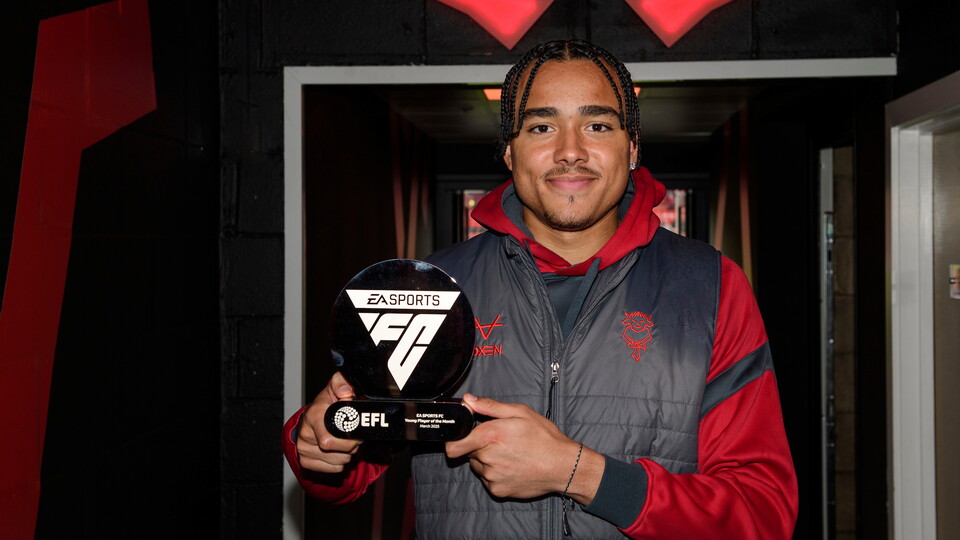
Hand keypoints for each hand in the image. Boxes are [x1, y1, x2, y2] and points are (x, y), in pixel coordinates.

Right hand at [296, 372, 361, 472]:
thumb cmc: (327, 403)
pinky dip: (340, 461)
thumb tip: (345, 391)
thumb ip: (342, 383)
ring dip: (347, 453)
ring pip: (339, 461)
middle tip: (353, 435)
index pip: (328, 440)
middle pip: (337, 452)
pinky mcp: (306, 462)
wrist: (313, 418)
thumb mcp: (336, 387)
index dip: (347, 438)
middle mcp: (305, 435)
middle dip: (351, 445)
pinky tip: (337, 449)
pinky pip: (335, 468)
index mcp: (313, 416)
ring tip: (344, 440)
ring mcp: (303, 450)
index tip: (354, 430)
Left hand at [445, 394, 602, 502]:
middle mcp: (487, 458)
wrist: (562, 466)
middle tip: (500, 442)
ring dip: (487, 460)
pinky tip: (513, 466)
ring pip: (478, 467)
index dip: (454, 440)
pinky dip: (496, 474)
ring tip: (510, 454)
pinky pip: (488, 480)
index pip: (454, 445)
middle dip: (478, 446)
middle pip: (468, 453)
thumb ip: (490, 407)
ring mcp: (492, 477)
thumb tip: (468, 400)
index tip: (461, 437)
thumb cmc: (544, 437)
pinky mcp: (498, 491)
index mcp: (490, 436)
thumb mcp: (520, 413)